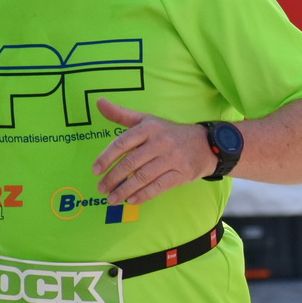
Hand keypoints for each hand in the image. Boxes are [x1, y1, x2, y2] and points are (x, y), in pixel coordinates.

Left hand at [93, 99, 218, 205]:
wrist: (206, 144)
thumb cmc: (169, 133)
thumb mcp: (147, 120)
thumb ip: (121, 114)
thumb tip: (99, 102)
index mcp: (149, 128)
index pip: (123, 143)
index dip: (106, 158)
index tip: (95, 170)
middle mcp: (160, 142)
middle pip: (131, 162)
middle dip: (113, 178)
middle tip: (101, 188)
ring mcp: (172, 158)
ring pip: (143, 177)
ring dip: (125, 190)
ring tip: (112, 199)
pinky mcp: (182, 173)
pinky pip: (159, 186)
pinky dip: (144, 195)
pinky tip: (132, 200)